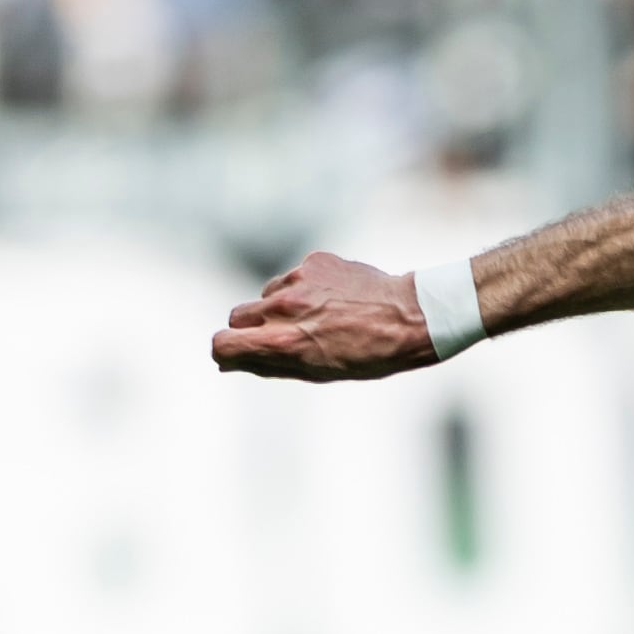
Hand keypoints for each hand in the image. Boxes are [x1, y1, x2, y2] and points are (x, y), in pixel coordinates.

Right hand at [214, 253, 435, 379]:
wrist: (411, 317)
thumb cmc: (367, 355)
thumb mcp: (317, 371)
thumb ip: (269, 365)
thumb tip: (230, 362)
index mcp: (283, 342)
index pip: (222, 344)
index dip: (227, 351)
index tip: (238, 354)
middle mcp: (284, 308)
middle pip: (237, 316)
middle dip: (251, 329)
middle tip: (282, 337)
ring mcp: (298, 280)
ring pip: (266, 295)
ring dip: (281, 307)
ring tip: (320, 318)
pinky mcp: (313, 261)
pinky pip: (293, 277)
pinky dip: (304, 288)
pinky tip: (334, 299)